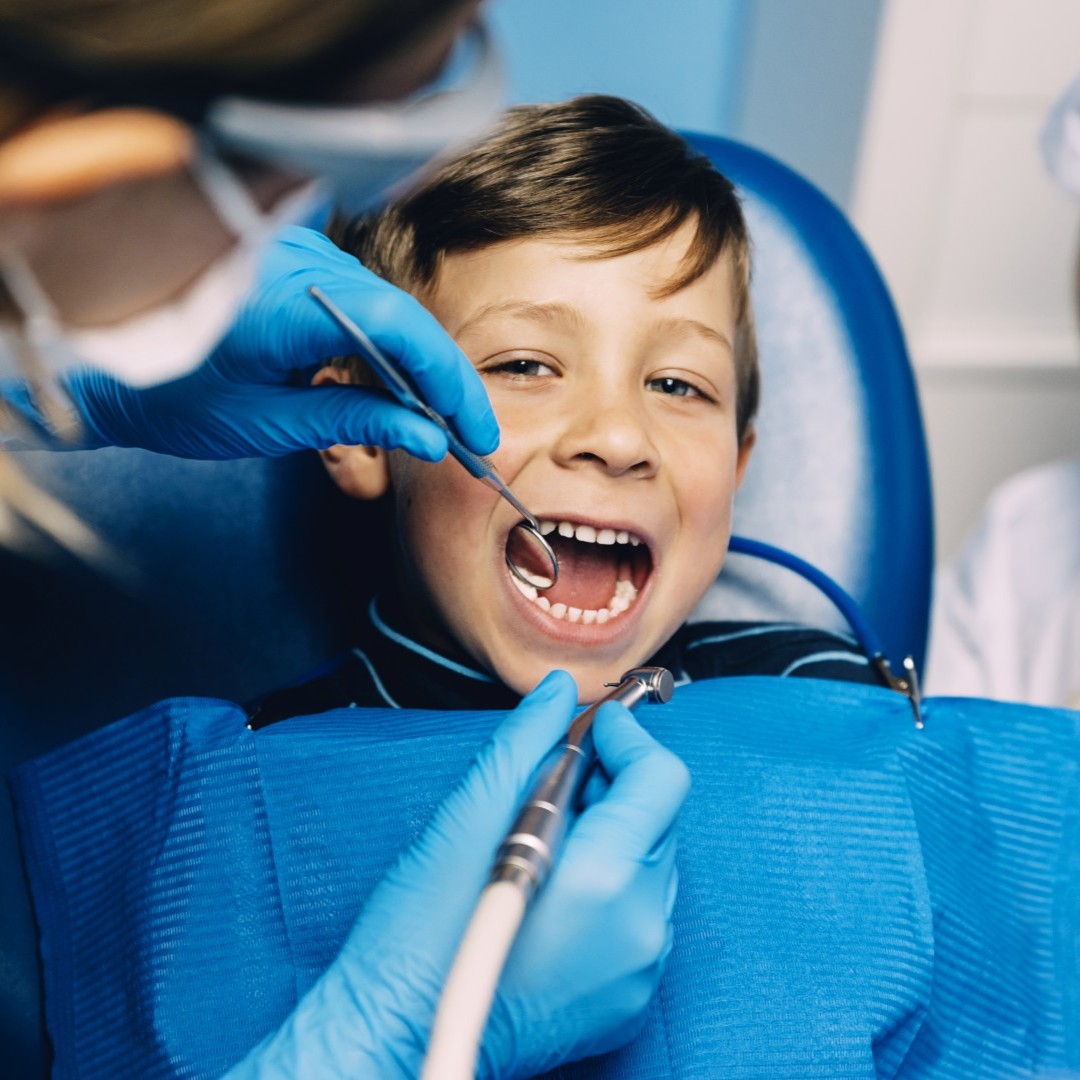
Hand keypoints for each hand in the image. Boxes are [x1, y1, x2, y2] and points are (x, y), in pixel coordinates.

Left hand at [63, 226, 498, 460]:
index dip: (447, 379)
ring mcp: (295, 257)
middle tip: (469, 436)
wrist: (106, 365)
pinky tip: (400, 387)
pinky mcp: (296, 265)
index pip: (395, 326)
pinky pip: (362, 302)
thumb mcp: (268, 422)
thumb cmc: (171, 397)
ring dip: (419, 365)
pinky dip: (388, 347)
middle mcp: (294, 264)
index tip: (473, 429)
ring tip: (438, 420)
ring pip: (387, 308)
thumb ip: (355, 421)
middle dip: (442, 379)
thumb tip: (428, 438)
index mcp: (281, 301)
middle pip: (400, 316)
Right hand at [225, 670, 688, 1078]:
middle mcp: (638, 926)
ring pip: (650, 863)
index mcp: (603, 877)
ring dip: (611, 833)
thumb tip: (562, 692)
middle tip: (553, 781)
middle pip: (659, 818)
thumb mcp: (468, 817)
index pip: (661, 779)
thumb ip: (528, 743)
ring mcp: (640, 968)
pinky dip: (609, 884)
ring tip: (545, 840)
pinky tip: (554, 888)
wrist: (402, 1034)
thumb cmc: (421, 932)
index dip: (628, 739)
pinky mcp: (629, 997)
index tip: (593, 726)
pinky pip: (639, 913)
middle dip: (615, 784)